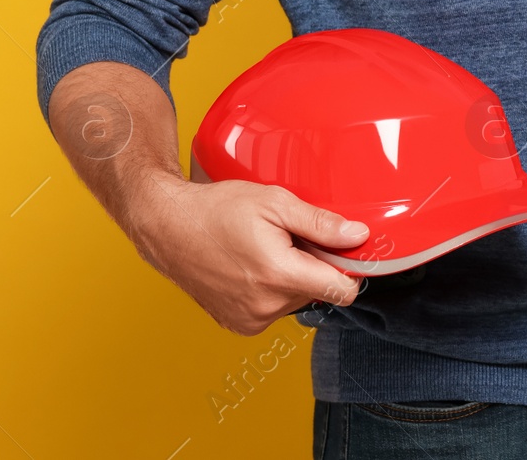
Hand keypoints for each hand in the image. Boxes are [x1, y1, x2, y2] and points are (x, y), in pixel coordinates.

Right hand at [129, 175, 368, 335]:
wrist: (168, 227)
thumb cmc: (217, 210)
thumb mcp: (275, 202)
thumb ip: (321, 223)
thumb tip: (358, 237)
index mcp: (279, 276)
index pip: (342, 290)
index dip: (351, 268)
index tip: (345, 251)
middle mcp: (266, 307)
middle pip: (319, 292)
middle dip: (314, 266)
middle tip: (289, 239)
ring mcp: (250, 320)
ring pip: (297, 300)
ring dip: (293, 278)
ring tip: (267, 250)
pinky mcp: (238, 325)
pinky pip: (275, 309)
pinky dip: (273, 290)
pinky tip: (253, 266)